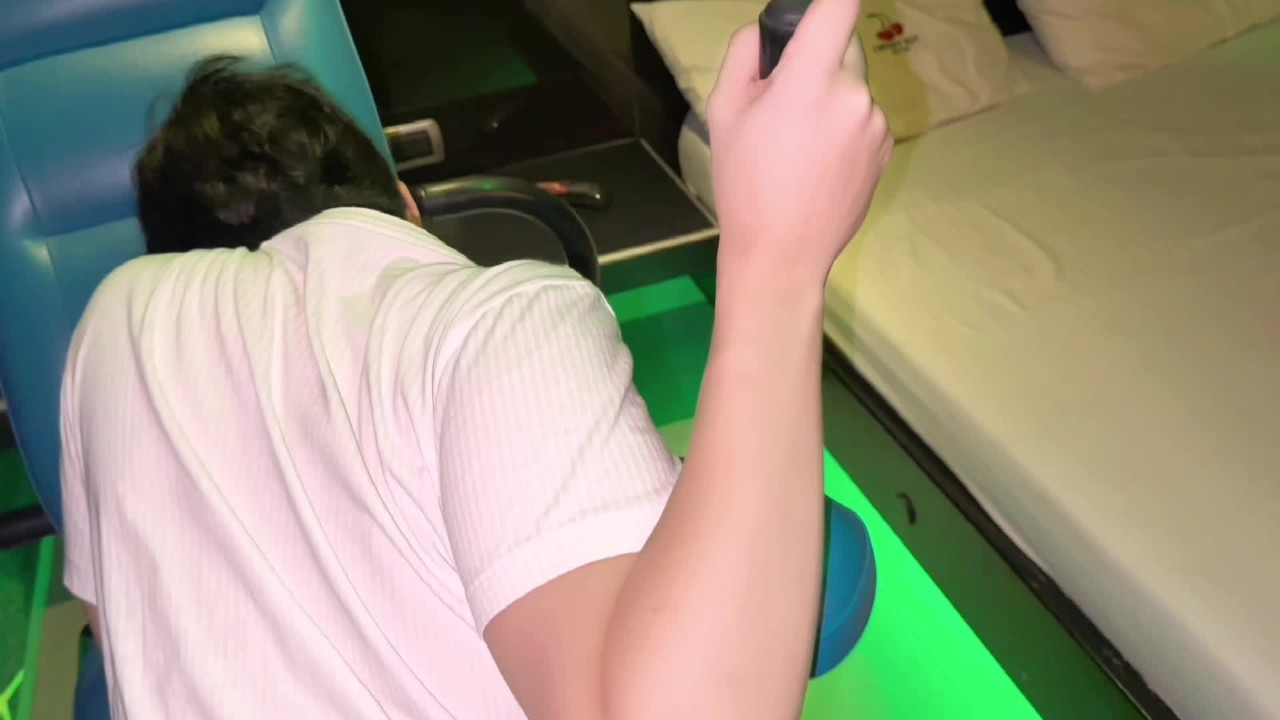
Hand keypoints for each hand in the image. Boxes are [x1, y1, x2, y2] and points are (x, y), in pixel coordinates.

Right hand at [707, 0, 891, 285]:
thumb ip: (747, 53)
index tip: (825, 1)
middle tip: (783, 105)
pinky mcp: (887, 146)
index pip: (840, 5)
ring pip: (851, 85)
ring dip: (830, 97)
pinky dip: (845, 126)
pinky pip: (863, 116)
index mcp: (810, 80)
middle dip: (815, 60)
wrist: (782, 253)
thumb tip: (770, 29)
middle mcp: (853, 94)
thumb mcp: (723, 111)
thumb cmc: (744, 183)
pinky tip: (820, 163)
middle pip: (841, 45)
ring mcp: (875, 122)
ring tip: (799, 146)